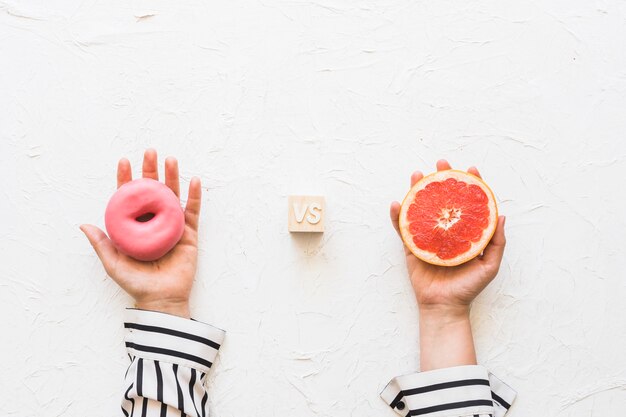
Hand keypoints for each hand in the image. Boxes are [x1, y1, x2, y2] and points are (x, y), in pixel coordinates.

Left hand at [80, 149, 201, 318]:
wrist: (161, 299)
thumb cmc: (136, 283)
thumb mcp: (113, 263)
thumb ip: (101, 244)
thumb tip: (84, 225)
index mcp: (136, 226)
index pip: (130, 197)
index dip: (127, 179)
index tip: (124, 161)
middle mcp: (154, 222)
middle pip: (153, 191)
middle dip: (151, 170)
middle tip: (149, 152)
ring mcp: (173, 226)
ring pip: (173, 196)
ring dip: (172, 177)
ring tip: (170, 159)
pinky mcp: (190, 233)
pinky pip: (192, 211)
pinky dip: (194, 196)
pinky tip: (194, 181)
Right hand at [389, 159, 506, 316]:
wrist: (445, 306)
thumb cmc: (469, 288)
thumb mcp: (490, 265)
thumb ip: (496, 242)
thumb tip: (500, 214)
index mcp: (464, 232)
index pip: (468, 203)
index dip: (470, 185)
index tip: (470, 169)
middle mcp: (446, 230)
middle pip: (442, 199)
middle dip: (441, 179)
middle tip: (440, 163)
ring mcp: (427, 237)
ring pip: (421, 208)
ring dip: (417, 190)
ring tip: (417, 174)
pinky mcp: (411, 247)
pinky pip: (402, 229)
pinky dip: (397, 216)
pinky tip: (396, 203)